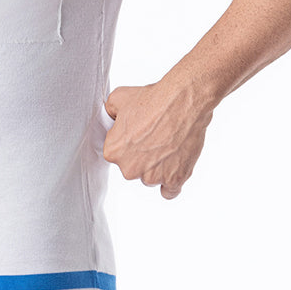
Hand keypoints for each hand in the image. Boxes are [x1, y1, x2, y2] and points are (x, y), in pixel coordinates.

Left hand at [103, 83, 213, 198]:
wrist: (182, 102)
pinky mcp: (175, 179)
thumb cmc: (152, 100)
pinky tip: (172, 170)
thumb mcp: (118, 98)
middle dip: (140, 155)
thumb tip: (110, 117)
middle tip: (152, 136)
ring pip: (151, 177)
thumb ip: (108, 113)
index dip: (126, 141)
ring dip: (157, 166)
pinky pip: (169, 191)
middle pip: (132, 168)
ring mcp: (153, 177)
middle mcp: (130, 169)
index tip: (136, 133)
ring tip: (166, 143)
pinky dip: (171, 183)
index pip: (116, 153)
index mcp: (113, 152)